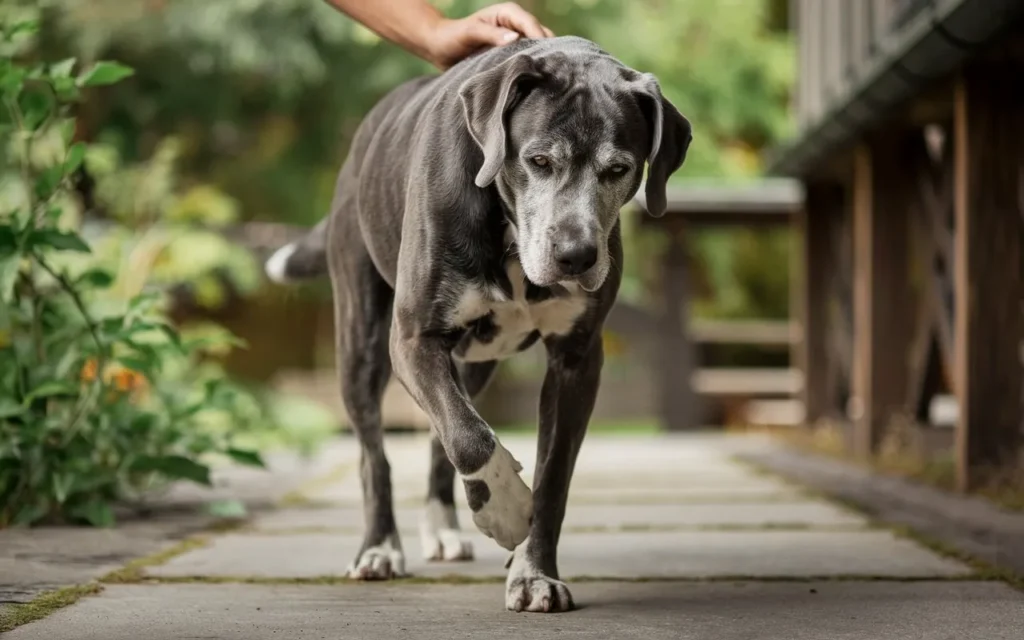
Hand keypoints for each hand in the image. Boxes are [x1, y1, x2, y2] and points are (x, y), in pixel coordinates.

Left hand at [426, 2, 554, 69]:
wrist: (440, 47)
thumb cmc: (452, 37)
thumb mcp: (469, 33)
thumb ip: (491, 34)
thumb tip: (515, 38)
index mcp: (508, 13)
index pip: (532, 25)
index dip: (540, 40)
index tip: (545, 60)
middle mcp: (516, 25)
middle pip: (541, 36)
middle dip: (547, 52)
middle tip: (551, 73)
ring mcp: (516, 40)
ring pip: (538, 49)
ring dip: (541, 62)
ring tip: (545, 80)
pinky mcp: (512, 54)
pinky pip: (528, 61)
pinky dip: (532, 69)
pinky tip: (534, 83)